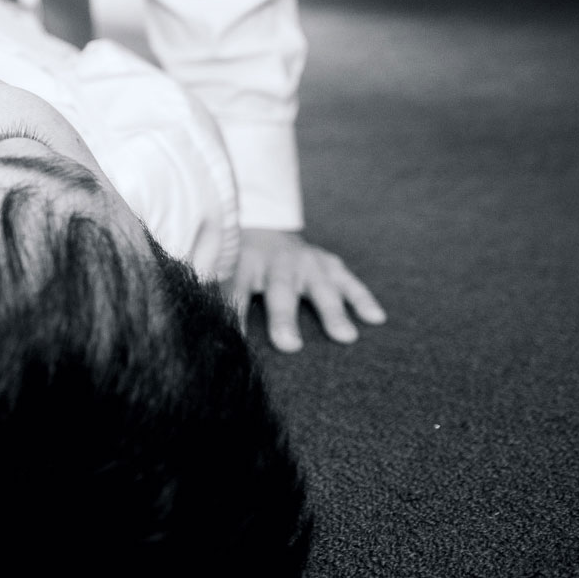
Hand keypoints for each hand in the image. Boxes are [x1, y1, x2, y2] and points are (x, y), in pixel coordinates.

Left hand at [229, 229, 384, 352]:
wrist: (264, 231)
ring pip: (320, 285)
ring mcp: (307, 260)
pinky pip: (348, 280)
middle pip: (280, 289)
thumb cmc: (241, 264)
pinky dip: (362, 298)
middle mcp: (277, 260)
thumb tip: (202, 334)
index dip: (233, 313)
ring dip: (332, 311)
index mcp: (244, 263)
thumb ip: (218, 297)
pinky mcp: (329, 262)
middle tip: (289, 345)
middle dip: (284, 317)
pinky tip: (376, 318)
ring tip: (346, 337)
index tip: (234, 341)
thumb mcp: (223, 274)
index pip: (236, 289)